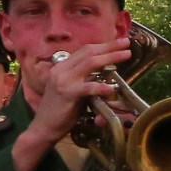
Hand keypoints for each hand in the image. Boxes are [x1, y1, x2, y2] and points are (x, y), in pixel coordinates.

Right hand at [8, 37, 131, 170]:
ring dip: (110, 58)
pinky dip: (100, 86)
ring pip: (90, 64)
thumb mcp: (72, 89)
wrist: (44, 127)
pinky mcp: (67, 94)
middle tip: (127, 43)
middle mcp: (61, 70)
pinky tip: (111, 88)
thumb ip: (83, 79)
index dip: (103, 45)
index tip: (119, 42)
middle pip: (89, 53)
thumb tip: (102, 72)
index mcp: (61, 67)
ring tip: (126, 55)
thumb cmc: (60, 110)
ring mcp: (63, 81)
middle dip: (110, 47)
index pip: (84, 51)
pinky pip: (87, 88)